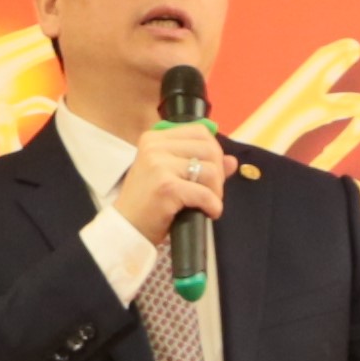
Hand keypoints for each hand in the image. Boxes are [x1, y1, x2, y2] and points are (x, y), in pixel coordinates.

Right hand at [108, 118, 228, 245]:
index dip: (214, 152)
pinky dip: (213, 206)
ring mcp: (159, 165)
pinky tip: (208, 213)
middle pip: (209, 149)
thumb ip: (200, 164)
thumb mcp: (171, 177)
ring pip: (211, 170)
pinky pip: (205, 193)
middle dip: (218, 173)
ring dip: (216, 191)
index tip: (210, 174)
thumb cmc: (147, 203)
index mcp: (154, 138)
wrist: (126, 229)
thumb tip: (232, 161)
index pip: (200, 131)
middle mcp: (155, 147)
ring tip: (208, 204)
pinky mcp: (166, 186)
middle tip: (211, 192)